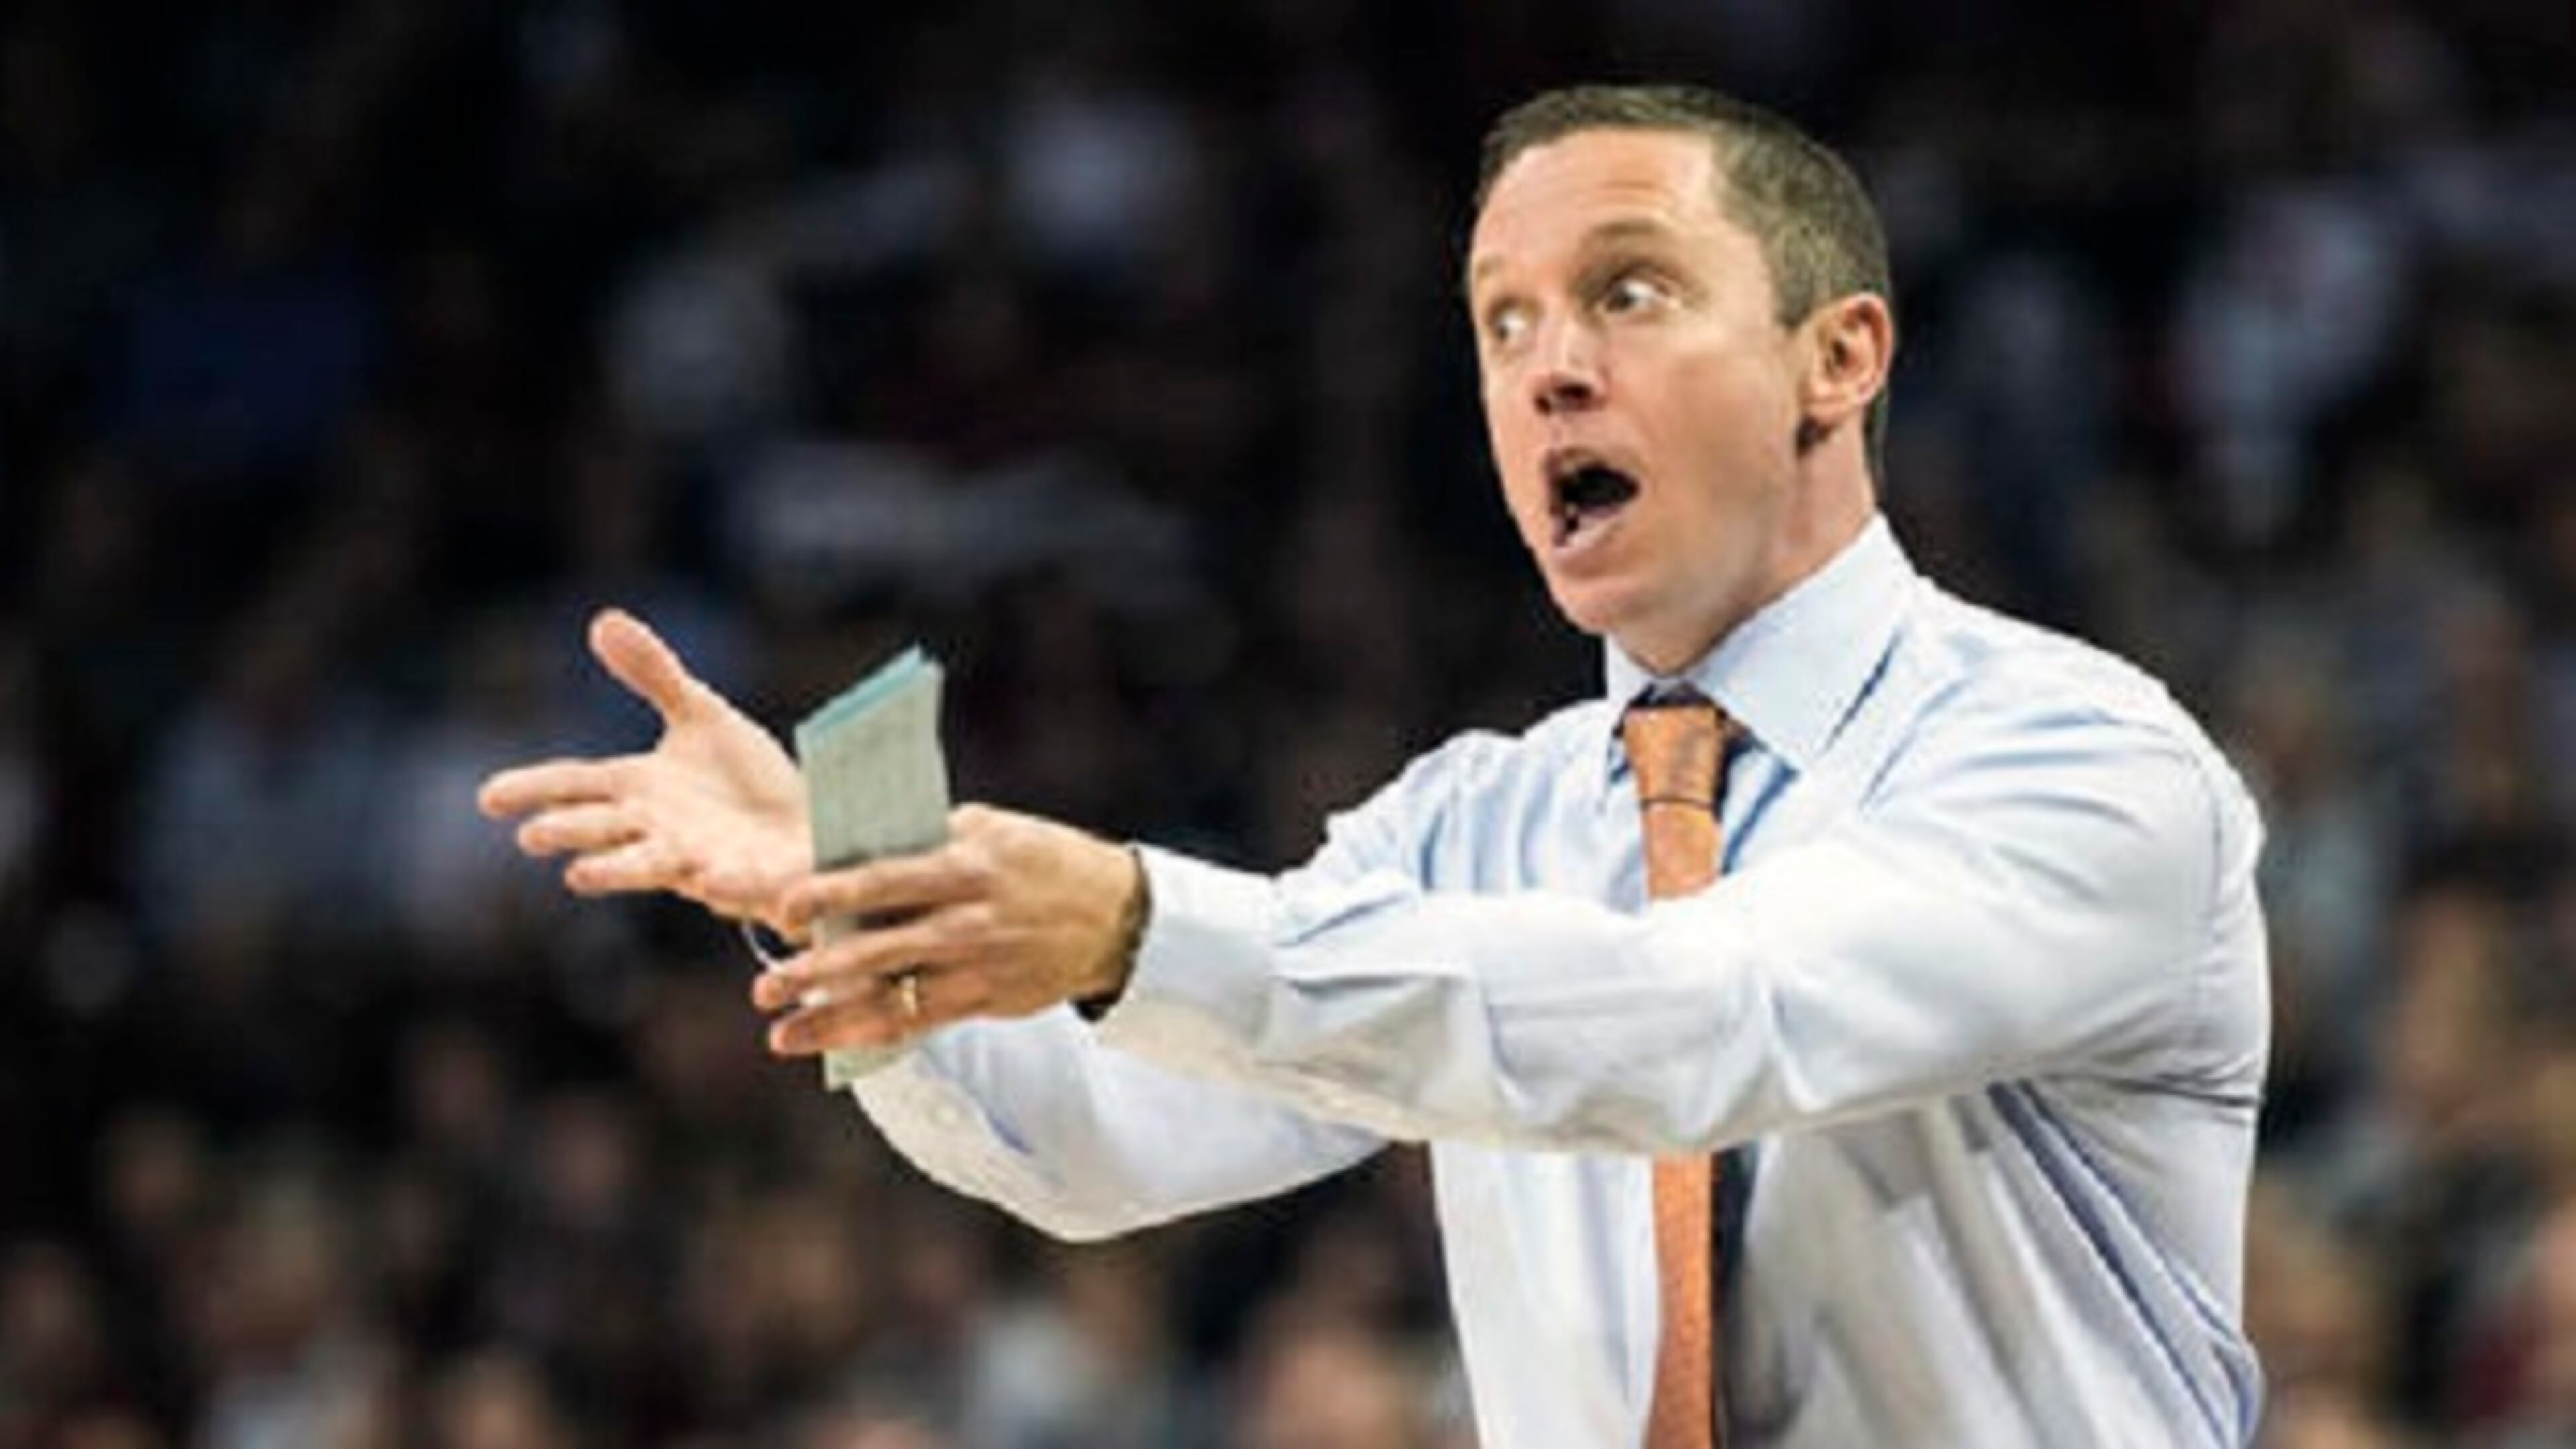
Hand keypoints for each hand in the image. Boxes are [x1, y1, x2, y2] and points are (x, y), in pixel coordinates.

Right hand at [477, 609, 810, 932]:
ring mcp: (703, 861)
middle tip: (531, 836)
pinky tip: (709, 878)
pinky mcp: (753, 880)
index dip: (534, 789)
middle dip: (571, 832)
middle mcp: (660, 830)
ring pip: (653, 867)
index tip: (487, 797)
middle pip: (604, 829)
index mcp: (640, 789)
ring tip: (579, 877)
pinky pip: (736, 884)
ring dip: (618, 871)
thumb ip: (655, 675)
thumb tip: (603, 620)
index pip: (576, 785)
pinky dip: (723, 884)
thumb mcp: (703, 717)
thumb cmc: (746, 779)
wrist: (811, 826)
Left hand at [748, 804, 1143, 1054]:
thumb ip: (926, 840)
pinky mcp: (984, 999)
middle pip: (878, 948)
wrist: (1116, 915)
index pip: (884, 878)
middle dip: (816, 969)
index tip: (780, 904)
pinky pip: (918, 1023)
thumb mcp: (991, 830)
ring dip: (831, 1016)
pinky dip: (867, 1034)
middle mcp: (967, 919)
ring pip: (892, 998)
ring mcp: (976, 965)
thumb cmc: (1040, 859)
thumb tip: (849, 852)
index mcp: (965, 863)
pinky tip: (826, 1041)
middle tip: (765, 984)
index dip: (828, 893)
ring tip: (778, 1030)